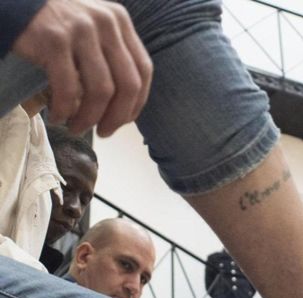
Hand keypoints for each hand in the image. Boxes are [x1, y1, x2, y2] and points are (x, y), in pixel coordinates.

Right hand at [12, 0, 152, 135]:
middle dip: (117, 117)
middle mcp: (106, 23)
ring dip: (89, 118)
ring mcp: (81, 30)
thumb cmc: (54, 22)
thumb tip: (125, 106)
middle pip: (128, 85)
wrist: (14, 2)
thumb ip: (110, 54)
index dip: (136, 103)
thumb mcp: (92, 27)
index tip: (123, 121)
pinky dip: (63, 110)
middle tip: (104, 133)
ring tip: (76, 128)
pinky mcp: (54, 40)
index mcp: (119, 21)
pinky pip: (68, 88)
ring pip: (101, 91)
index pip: (143, 70)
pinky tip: (56, 116)